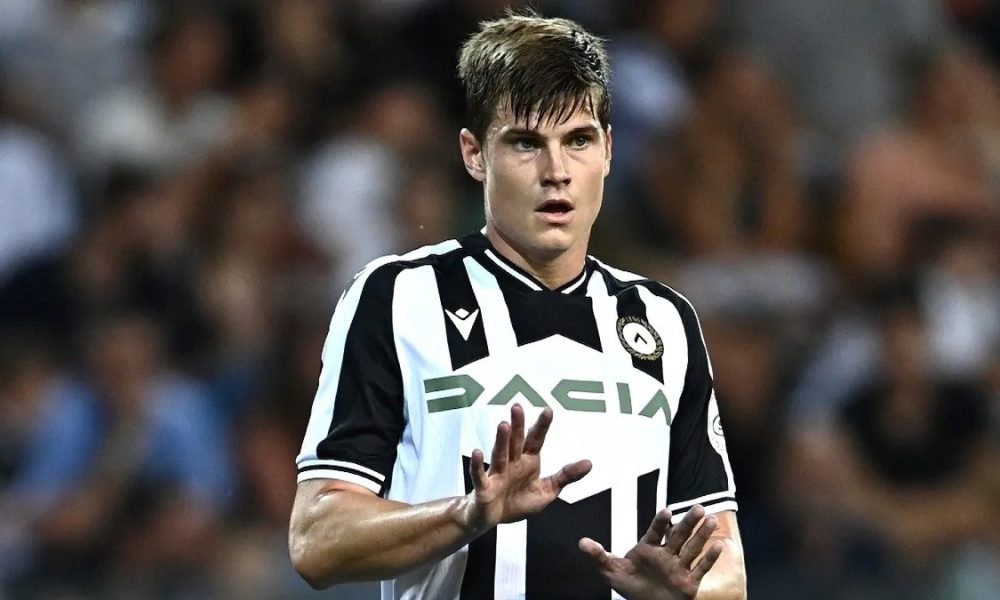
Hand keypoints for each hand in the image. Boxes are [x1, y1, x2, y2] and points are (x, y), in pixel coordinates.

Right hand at [465, 404, 591, 530]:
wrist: (492, 519)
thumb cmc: (517, 502)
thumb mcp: (546, 491)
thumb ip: (565, 476)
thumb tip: (589, 463)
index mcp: (527, 461)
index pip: (535, 440)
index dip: (541, 426)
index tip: (548, 410)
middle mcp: (512, 463)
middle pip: (515, 441)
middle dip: (517, 425)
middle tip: (518, 407)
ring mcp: (497, 474)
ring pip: (499, 454)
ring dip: (501, 440)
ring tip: (503, 425)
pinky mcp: (484, 488)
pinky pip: (479, 475)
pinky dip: (476, 465)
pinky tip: (477, 453)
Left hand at [579, 505, 722, 599]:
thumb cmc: (631, 586)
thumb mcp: (612, 572)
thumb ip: (599, 556)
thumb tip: (581, 542)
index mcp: (649, 547)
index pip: (656, 531)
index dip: (661, 522)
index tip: (666, 511)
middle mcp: (667, 554)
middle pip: (679, 535)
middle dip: (688, 521)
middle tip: (698, 507)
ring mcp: (679, 566)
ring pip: (692, 548)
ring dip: (702, 534)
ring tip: (712, 519)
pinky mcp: (690, 582)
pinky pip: (701, 568)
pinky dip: (710, 558)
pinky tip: (719, 546)